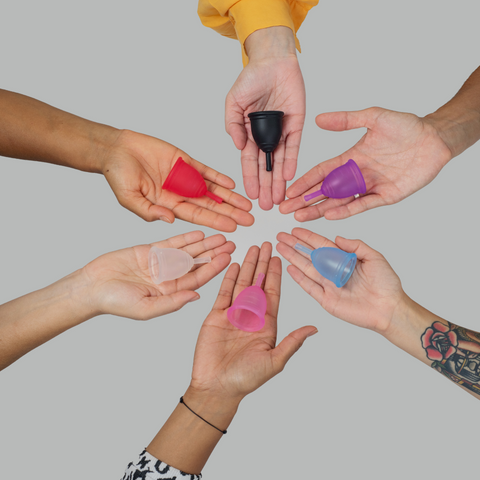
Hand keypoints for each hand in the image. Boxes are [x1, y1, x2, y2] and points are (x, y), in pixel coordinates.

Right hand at [82, 231, 234, 319]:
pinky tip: (198, 233)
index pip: (197, 278)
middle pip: (197, 263)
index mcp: (171, 292)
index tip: (228, 258)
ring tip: (220, 235)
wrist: (92, 286)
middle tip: (231, 243)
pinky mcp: (150, 250)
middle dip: (214, 253)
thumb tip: (196, 297)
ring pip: (187, 251)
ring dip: (203, 244)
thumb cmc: (115, 302)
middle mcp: (169, 277)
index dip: (213, 268)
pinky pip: (171, 242)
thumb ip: (171, 302)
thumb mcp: (145, 308)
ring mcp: (160, 263)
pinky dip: (184, 238)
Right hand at [101, 130, 253, 231]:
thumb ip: (149, 211)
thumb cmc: (118, 174)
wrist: (115, 148)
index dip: (215, 221)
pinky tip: (232, 184)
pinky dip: (218, 177)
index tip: (233, 227)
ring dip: (230, 197)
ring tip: (247, 205)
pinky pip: (205, 171)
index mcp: (167, 206)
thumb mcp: (130, 198)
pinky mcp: (185, 161)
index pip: (197, 217)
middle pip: (210, 206)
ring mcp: (184, 178)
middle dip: (230, 213)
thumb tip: (169, 220)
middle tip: (249, 219)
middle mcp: (179, 194)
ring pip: (211, 190)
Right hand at [189, 242, 316, 400]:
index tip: (280, 257)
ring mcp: (233, 313)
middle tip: (267, 244)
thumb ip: (292, 342)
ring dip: (247, 265)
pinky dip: (228, 277)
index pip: (273, 292)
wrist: (217, 387)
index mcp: (267, 323)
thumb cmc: (246, 379)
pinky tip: (232, 264)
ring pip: (242, 283)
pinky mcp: (216, 315)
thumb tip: (314, 328)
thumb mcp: (274, 360)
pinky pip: (223, 292)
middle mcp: (251, 315)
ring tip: (252, 248)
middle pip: (258, 283)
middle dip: (263, 263)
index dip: (276, 274)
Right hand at [226, 27, 305, 209]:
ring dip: (279, 180)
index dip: (250, 179)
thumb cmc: (251, 78)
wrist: (272, 60)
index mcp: (250, 133)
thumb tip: (237, 146)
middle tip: (266, 206)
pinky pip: (295, 146)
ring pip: (280, 161)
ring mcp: (282, 132)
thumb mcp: (233, 103)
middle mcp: (267, 136)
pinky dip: (292, 161)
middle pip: (266, 166)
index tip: (251, 195)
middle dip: (266, 186)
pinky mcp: (297, 125)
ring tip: (278, 198)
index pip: (250, 162)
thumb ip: (233, 125)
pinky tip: (288, 176)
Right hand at [276, 228, 404, 333]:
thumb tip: (337, 237)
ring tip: (280, 247)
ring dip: (293, 258)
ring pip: (306, 268)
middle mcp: (334, 271)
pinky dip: (299, 278)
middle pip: (310, 255)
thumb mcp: (374, 257)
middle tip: (281, 236)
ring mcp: (328, 285)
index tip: (295, 230)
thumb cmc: (387, 285)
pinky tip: (289, 268)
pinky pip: (309, 287)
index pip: (322, 245)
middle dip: (295, 245)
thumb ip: (356, 246)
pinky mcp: (326, 300)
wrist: (389, 309)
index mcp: (344, 260)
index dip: (308, 237)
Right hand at [280, 107, 451, 220]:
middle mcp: (357, 175)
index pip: (321, 173)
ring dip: (319, 209)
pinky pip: (361, 205)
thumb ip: (346, 120)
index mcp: (351, 158)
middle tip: (286, 209)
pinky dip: (345, 210)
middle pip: (325, 191)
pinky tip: (329, 214)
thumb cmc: (407, 127)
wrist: (435, 138)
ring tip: (301, 216)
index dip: (304, 182)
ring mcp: (370, 187)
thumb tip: (319, 119)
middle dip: (305, 200)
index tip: (289, 191)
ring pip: (339, 201)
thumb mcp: (373, 117)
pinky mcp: (385, 196)